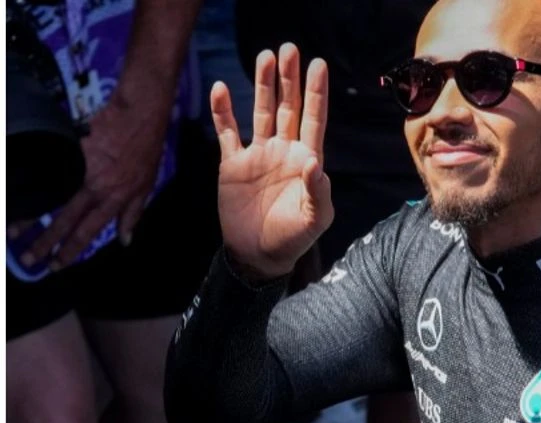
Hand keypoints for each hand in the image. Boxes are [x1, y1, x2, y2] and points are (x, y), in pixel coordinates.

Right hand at [14, 92, 167, 269]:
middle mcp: (93, 188)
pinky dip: (30, 182)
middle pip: (63, 221)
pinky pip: (47, 170)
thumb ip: (133, 214)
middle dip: (44, 243)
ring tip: (12, 231)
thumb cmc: (145, 151)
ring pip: (49, 197)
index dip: (70, 251)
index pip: (87, 232)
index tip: (55, 266)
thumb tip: (125, 240)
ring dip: (28, 216)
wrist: (137, 115)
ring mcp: (78, 169)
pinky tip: (15, 193)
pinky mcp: (68, 150)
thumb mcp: (146, 186)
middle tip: (28, 259)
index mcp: (112, 199)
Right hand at [212, 44, 331, 278]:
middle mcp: (284, 150)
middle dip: (289, 79)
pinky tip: (221, 89)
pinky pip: (227, 132)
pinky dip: (223, 112)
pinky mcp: (233, 164)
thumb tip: (314, 161)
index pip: (314, 118)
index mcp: (306, 159)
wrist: (259, 255)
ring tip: (264, 56)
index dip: (316, 92)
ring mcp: (258, 154)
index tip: (318, 65)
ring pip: (260, 112)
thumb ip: (318, 190)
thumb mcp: (314, 218)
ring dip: (262, 85)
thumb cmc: (294, 237)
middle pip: (287, 107)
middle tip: (289, 49)